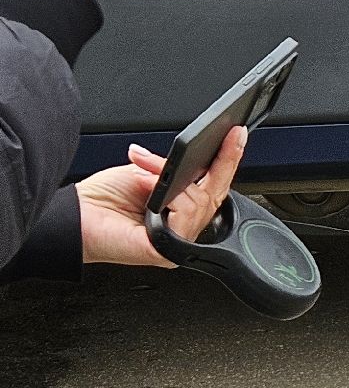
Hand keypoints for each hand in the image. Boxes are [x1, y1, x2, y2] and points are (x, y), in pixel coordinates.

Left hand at [75, 126, 246, 267]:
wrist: (74, 219)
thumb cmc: (100, 201)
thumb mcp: (140, 174)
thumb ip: (169, 171)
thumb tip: (190, 165)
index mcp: (177, 208)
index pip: (211, 185)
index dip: (227, 161)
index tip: (235, 136)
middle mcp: (182, 226)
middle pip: (216, 194)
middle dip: (224, 162)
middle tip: (231, 137)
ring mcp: (178, 240)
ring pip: (202, 204)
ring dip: (174, 182)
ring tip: (144, 171)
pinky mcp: (169, 251)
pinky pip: (186, 220)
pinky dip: (171, 201)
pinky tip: (152, 192)